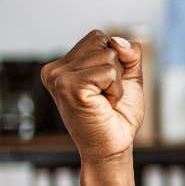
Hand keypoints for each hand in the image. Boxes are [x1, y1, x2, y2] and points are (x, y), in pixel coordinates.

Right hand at [41, 29, 144, 165]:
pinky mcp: (70, 86)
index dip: (114, 60)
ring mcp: (59, 78)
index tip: (105, 86)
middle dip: (116, 70)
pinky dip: (116, 90)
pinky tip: (104, 105)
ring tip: (104, 101)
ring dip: (117, 82)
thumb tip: (117, 41)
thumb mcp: (129, 77)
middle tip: (105, 96)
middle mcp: (55, 70)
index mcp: (63, 65)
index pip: (98, 37)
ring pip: (109, 56)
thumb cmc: (118, 116)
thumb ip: (128, 53)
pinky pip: (110, 72)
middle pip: (103, 42)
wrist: (113, 148)